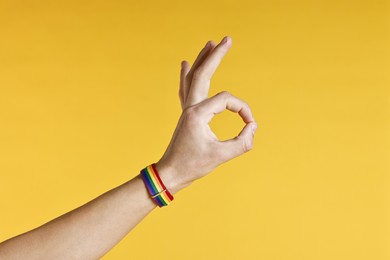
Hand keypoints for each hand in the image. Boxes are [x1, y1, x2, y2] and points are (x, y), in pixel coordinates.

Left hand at [156, 36, 257, 193]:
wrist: (171, 172)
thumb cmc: (194, 165)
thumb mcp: (222, 156)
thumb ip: (243, 142)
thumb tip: (252, 126)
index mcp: (198, 114)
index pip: (227, 100)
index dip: (243, 110)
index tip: (250, 125)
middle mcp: (191, 107)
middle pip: (203, 73)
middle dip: (216, 56)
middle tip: (227, 39)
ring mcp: (186, 109)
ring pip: (193, 78)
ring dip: (202, 60)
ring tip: (209, 43)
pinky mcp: (186, 114)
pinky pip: (186, 88)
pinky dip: (187, 75)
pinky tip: (185, 63)